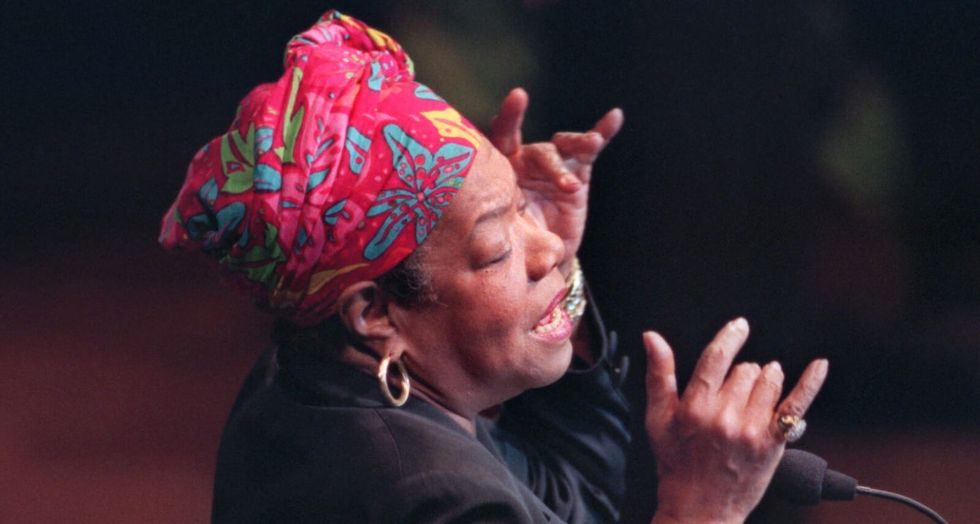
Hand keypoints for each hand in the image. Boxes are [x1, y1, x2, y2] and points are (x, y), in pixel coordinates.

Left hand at [489, 88, 622, 274]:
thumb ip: (516, 240)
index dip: (510, 118)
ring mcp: (552, 167)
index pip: (501, 138)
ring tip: (591, 145)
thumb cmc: (514, 246)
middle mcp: (525, 163)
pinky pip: (589, 151)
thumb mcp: (510, 242)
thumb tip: (531, 262)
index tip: (519, 97)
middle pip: (540, 151)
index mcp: (501, 173)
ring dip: (578, 145)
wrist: (536, 257)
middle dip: (553, 167)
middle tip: (566, 188)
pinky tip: (614, 117)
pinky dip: (602, 133)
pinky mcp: (577, 174)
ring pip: (564, 147)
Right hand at [644, 319, 827, 523]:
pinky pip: (797, 405)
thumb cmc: (675, 462)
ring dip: (765, 381)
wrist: (700, 507)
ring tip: (753, 399)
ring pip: (769, 381)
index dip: (730, 337)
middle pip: (745, 370)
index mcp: (695, 408)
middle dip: (741, 375)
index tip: (740, 326)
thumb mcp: (658, 418)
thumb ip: (658, 373)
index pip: (716, 358)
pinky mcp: (773, 444)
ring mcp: (751, 431)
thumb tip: (652, 337)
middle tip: (731, 398)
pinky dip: (810, 383)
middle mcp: (724, 417)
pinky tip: (819, 366)